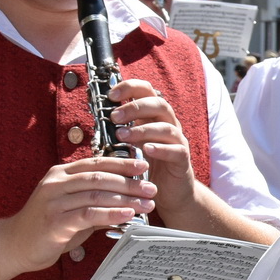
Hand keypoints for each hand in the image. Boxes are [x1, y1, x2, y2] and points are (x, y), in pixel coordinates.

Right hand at [7, 156, 155, 270]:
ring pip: (96, 193)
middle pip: (99, 177)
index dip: (122, 163)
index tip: (144, 166)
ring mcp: (54, 201)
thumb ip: (95, 201)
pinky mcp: (54, 221)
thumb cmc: (47, 227)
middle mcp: (56, 183)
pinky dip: (111, 213)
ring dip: (125, 198)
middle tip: (151, 188)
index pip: (96, 163)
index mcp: (60, 174)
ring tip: (147, 203)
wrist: (13, 246)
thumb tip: (129, 200)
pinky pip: (88, 214)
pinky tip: (128, 214)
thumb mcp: (73, 208)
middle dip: (129, 182)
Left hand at [110, 79, 199, 212]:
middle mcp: (168, 124)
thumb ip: (120, 129)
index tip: (111, 95)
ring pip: (166, 127)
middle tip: (114, 117)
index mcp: (154, 116)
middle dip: (135, 107)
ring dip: (143, 129)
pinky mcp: (183, 159)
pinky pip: (176, 150)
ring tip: (122, 136)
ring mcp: (177, 141)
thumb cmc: (148, 165)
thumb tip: (97, 116)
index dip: (130, 88)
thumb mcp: (131, 143)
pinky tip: (147, 149)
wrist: (170, 191)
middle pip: (158, 104)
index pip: (147, 91)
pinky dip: (161, 148)